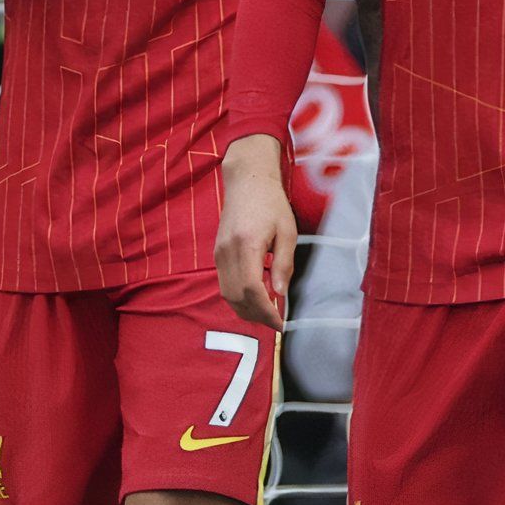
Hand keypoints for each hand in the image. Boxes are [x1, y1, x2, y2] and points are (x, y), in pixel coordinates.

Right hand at [214, 139, 297, 331]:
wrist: (247, 181)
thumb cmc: (271, 203)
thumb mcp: (287, 231)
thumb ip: (284, 264)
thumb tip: (280, 294)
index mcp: (247, 244)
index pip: (251, 289)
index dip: (265, 311)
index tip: (280, 323)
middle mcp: (227, 251)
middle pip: (236, 297)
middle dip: (256, 315)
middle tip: (276, 322)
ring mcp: (219, 253)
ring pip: (227, 294)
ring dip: (246, 309)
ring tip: (267, 313)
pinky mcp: (217, 254)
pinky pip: (225, 284)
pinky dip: (239, 297)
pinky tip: (256, 296)